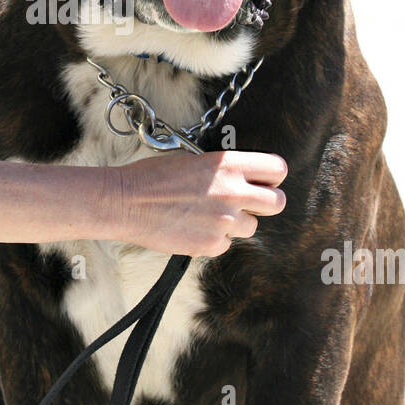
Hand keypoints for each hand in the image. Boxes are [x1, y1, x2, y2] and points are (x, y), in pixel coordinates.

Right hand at [118, 149, 286, 256]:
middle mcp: (233, 192)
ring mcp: (225, 221)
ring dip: (235, 223)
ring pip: (251, 227)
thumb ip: (224, 171)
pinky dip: (213, 239)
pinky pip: (226, 244)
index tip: (264, 181)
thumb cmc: (153, 177)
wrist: (126, 202)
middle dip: (265, 204)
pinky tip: (193, 228)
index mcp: (228, 165)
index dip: (272, 177)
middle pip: (277, 203)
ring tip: (208, 215)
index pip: (278, 169)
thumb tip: (242, 180)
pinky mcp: (212, 244)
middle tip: (248, 204)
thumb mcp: (194, 160)